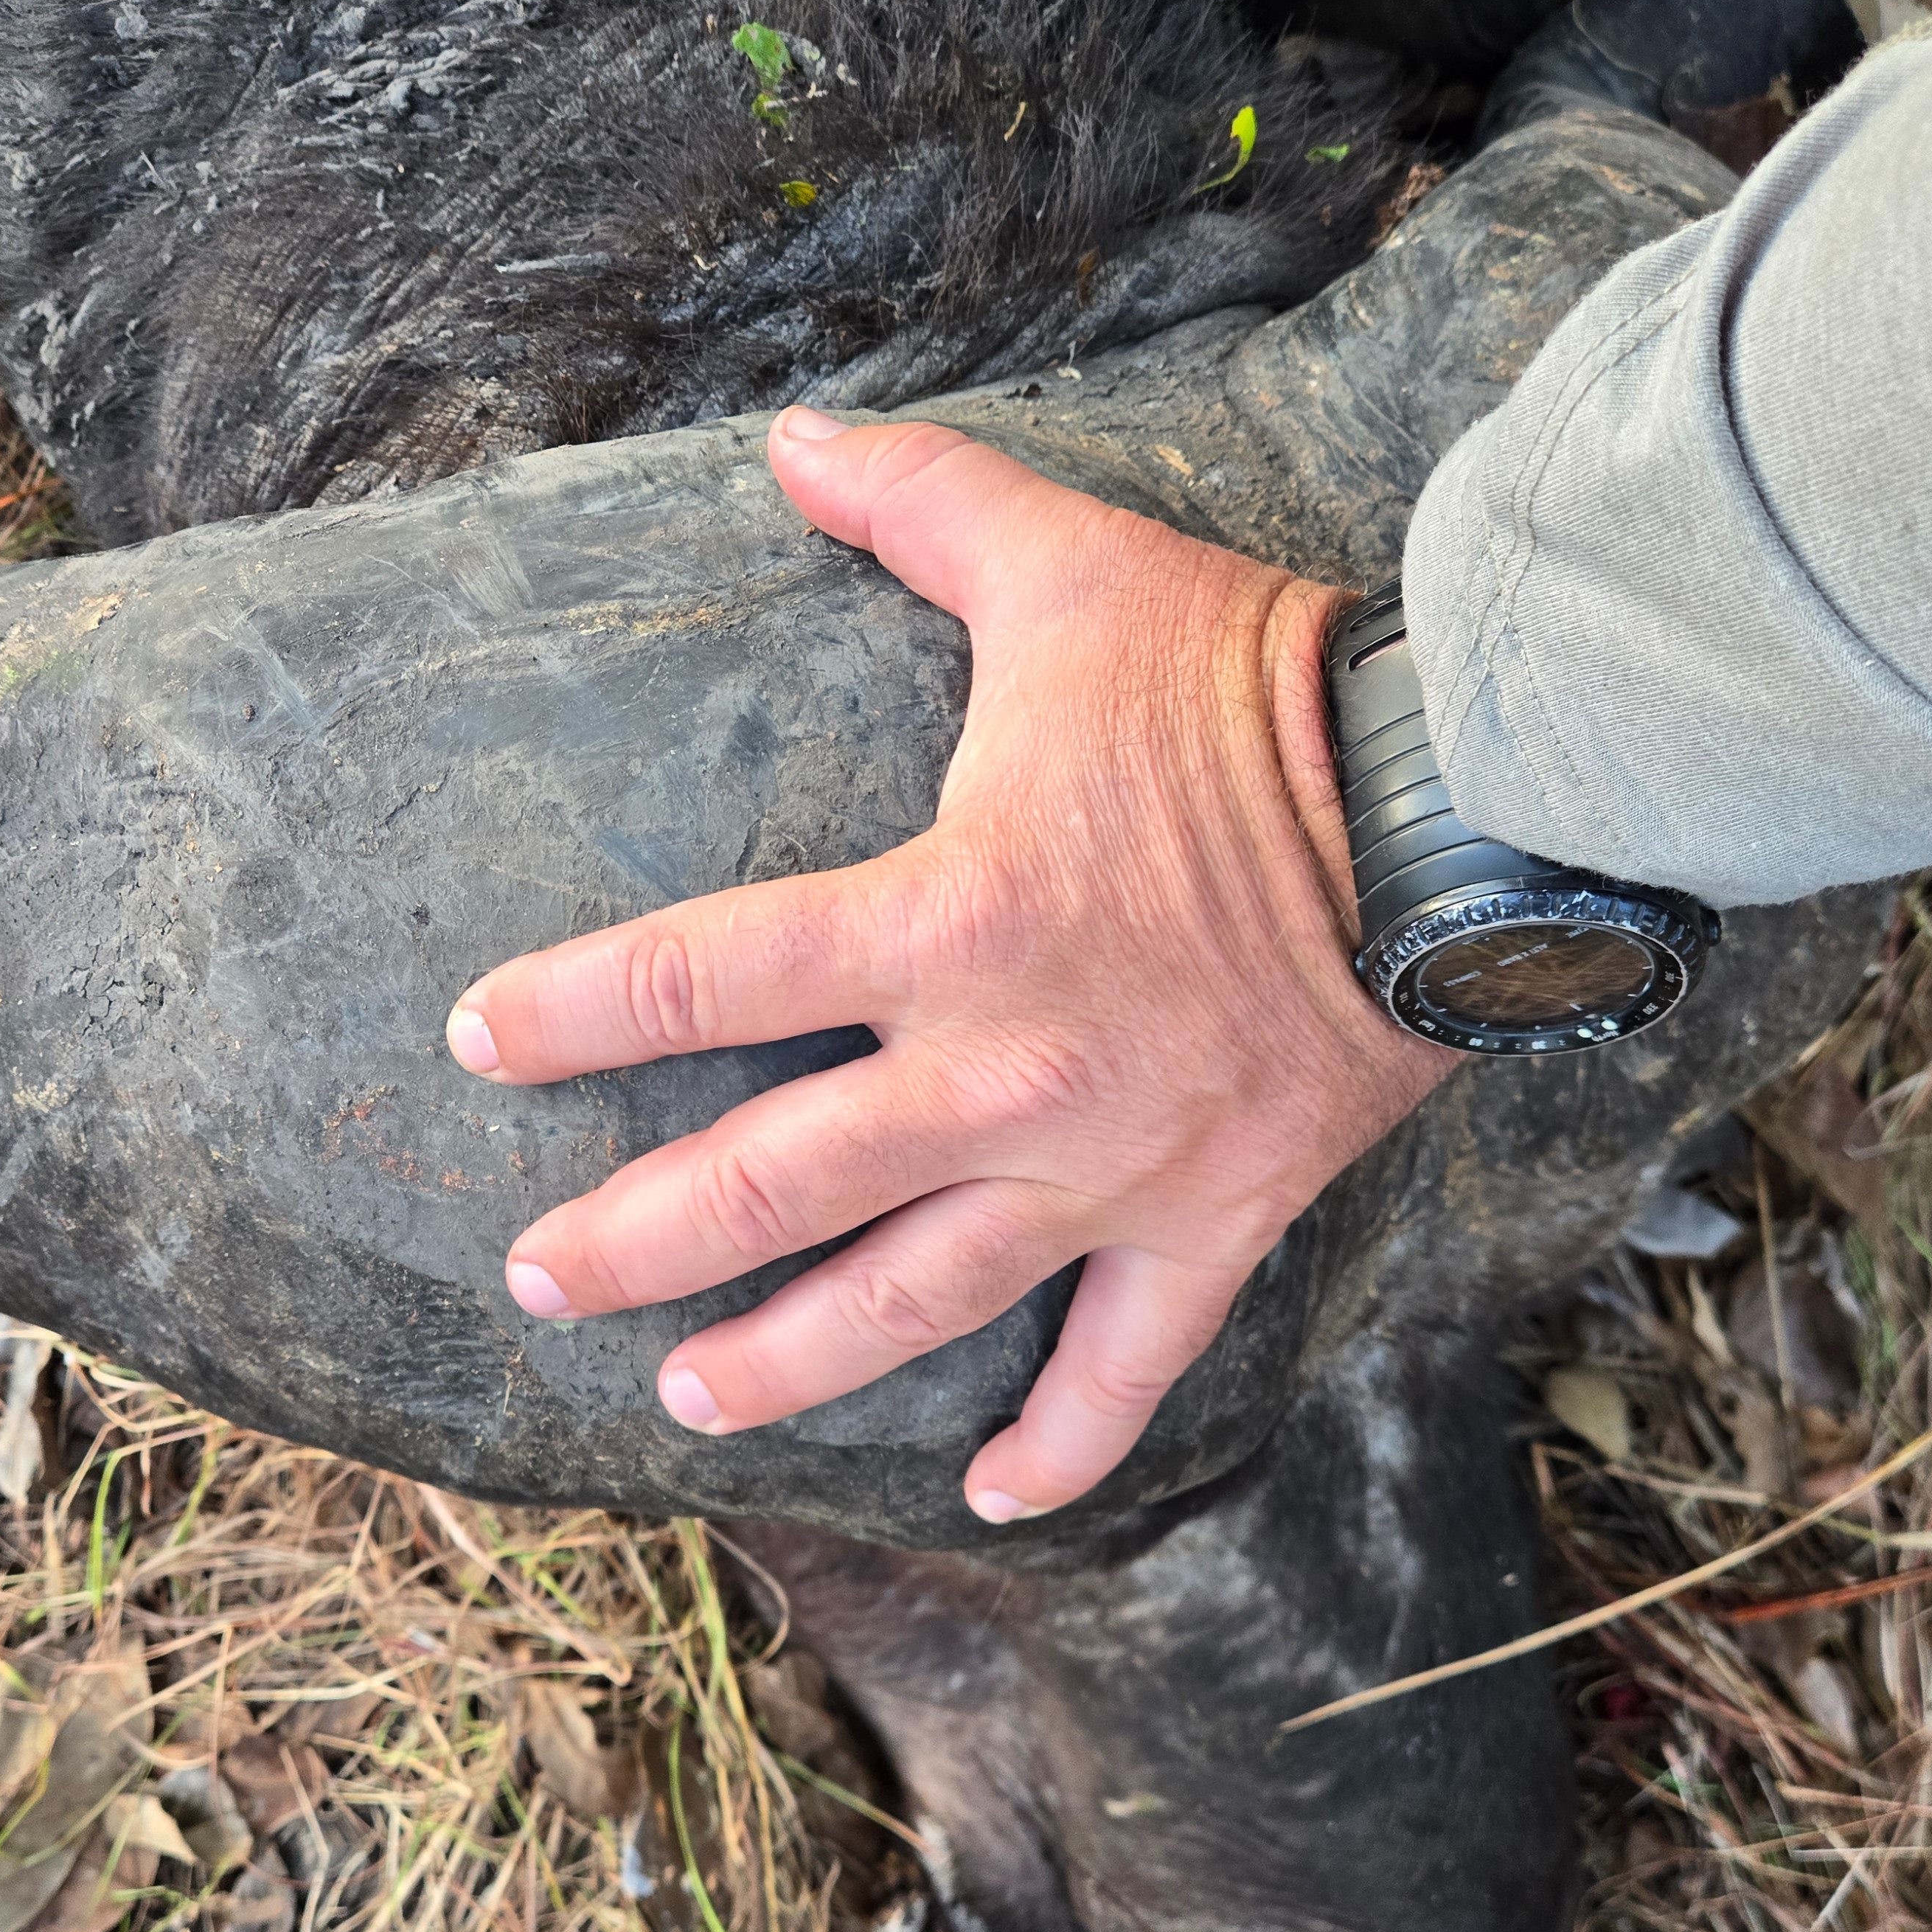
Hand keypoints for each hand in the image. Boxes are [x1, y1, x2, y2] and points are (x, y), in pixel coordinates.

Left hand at [448, 409, 1445, 1520]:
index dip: (571, 1009)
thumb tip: (789, 438)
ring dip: (790, 1356)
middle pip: (772, 1184)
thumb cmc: (1250, 684)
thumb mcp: (1070, 562)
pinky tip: (993, 1493)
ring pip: (914, 1296)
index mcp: (945, 912)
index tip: (475, 1039)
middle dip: (635, 1243)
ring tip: (687, 1397)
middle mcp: (1000, 1067)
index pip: (706, 972)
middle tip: (537, 1282)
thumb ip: (916, 499)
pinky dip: (1066, 1440)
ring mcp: (1103, 1164)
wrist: (1456, 808)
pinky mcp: (1209, 1216)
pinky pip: (1130, 1363)